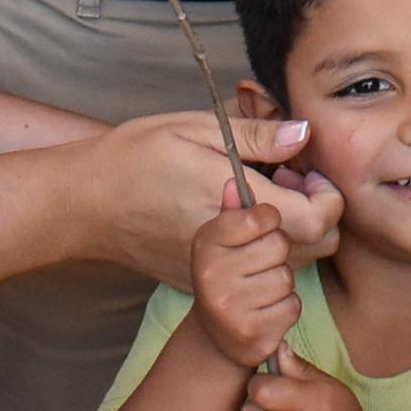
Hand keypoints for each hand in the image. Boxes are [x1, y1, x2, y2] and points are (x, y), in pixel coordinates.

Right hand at [90, 110, 332, 284]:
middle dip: (317, 213)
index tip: (305, 170)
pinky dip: (265, 255)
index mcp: (234, 203)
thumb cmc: (135, 157)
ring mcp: (218, 270)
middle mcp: (231, 247)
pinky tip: (241, 223)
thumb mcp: (195, 129)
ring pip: (291, 267)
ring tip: (263, 201)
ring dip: (294, 234)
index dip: (326, 194)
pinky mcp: (204, 281)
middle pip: (315, 248)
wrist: (84, 203)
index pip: (317, 219)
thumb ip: (255, 136)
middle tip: (288, 181)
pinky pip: (258, 281)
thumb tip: (303, 133)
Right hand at [189, 200, 302, 369]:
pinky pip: (292, 306)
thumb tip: (236, 181)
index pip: (262, 216)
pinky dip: (284, 308)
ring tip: (257, 288)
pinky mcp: (252, 334)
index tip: (263, 224)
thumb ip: (232, 209)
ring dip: (280, 282)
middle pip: (279, 245)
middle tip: (256, 263)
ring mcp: (230, 307)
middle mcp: (212, 274)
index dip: (270, 218)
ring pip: (286, 277)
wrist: (212, 335)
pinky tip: (263, 309)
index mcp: (205, 241)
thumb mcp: (218, 236)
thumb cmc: (222, 273)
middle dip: (276, 252)